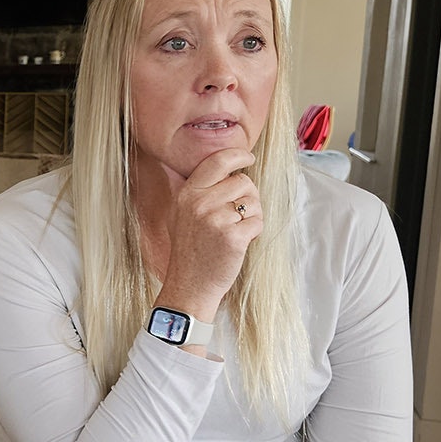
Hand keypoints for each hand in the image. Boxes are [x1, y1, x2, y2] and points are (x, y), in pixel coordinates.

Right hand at [157, 147, 262, 319]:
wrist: (189, 285)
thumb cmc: (191, 250)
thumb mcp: (183, 214)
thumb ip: (200, 191)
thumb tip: (229, 168)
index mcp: (187, 194)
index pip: (217, 162)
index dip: (238, 156)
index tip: (248, 157)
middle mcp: (199, 203)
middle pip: (243, 182)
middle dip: (247, 197)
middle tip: (236, 216)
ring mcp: (215, 220)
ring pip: (253, 202)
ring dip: (252, 216)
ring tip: (234, 231)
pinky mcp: (233, 237)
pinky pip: (258, 222)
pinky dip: (254, 232)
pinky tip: (238, 243)